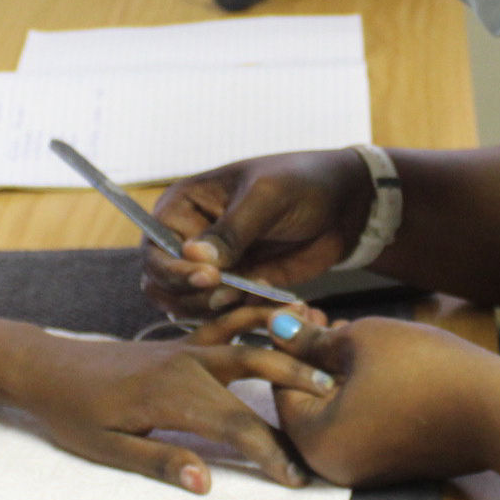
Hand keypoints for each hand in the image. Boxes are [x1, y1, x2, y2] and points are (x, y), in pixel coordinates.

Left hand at [3, 329, 338, 493]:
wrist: (45, 368)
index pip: (235, 427)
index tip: (296, 477)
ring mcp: (185, 349)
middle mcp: (185, 365)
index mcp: (170, 395)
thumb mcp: (106, 448)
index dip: (268, 454)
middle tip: (334, 407)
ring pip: (248, 342)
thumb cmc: (72, 413)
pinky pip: (228, 328)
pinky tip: (286, 315)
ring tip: (327, 348)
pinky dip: (258, 320)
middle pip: (255, 375)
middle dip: (296, 390)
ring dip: (288, 345)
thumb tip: (205, 482)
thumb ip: (159, 462)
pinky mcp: (181, 344)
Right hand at [143, 149, 373, 318]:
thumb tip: (191, 257)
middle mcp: (187, 237)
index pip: (154, 248)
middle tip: (231, 295)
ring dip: (215, 310)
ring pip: (187, 305)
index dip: (173, 270)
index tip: (210, 278)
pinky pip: (221, 313)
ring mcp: (210, 266)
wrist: (345, 205)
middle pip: (162, 283)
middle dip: (193, 296)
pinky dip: (240, 316)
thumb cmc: (304, 184)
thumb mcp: (267, 199)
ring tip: (253, 294)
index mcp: (183, 205)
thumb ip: (231, 230)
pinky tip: (269, 302)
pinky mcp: (234, 287)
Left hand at [261, 315, 499, 487]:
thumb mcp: (361, 340)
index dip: (289, 342)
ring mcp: (366, 469)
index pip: (281, 385)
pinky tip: (374, 359)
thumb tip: (278, 328)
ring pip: (336, 411)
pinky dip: (361, 393)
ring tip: (347, 330)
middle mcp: (335, 466)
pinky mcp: (394, 464)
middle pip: (307, 401)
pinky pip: (363, 424)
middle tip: (320, 316)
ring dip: (337, 372)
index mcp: (317, 441)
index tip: (300, 310)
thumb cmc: (427, 370)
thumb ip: (311, 340)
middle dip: (313, 356)